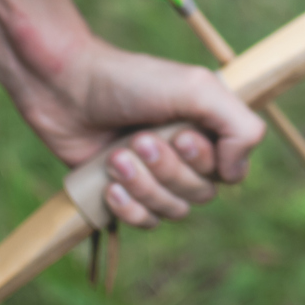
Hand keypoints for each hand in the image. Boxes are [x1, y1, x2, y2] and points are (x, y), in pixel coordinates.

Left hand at [12, 38, 266, 228]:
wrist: (64, 86)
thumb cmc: (130, 81)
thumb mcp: (197, 88)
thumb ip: (240, 125)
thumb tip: (235, 174)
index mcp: (208, 127)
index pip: (232, 171)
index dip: (205, 162)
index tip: (180, 136)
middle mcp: (185, 153)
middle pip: (200, 193)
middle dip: (166, 169)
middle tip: (137, 139)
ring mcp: (154, 175)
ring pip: (173, 210)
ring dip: (143, 185)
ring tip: (115, 156)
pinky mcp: (124, 191)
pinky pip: (145, 222)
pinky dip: (128, 208)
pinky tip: (108, 186)